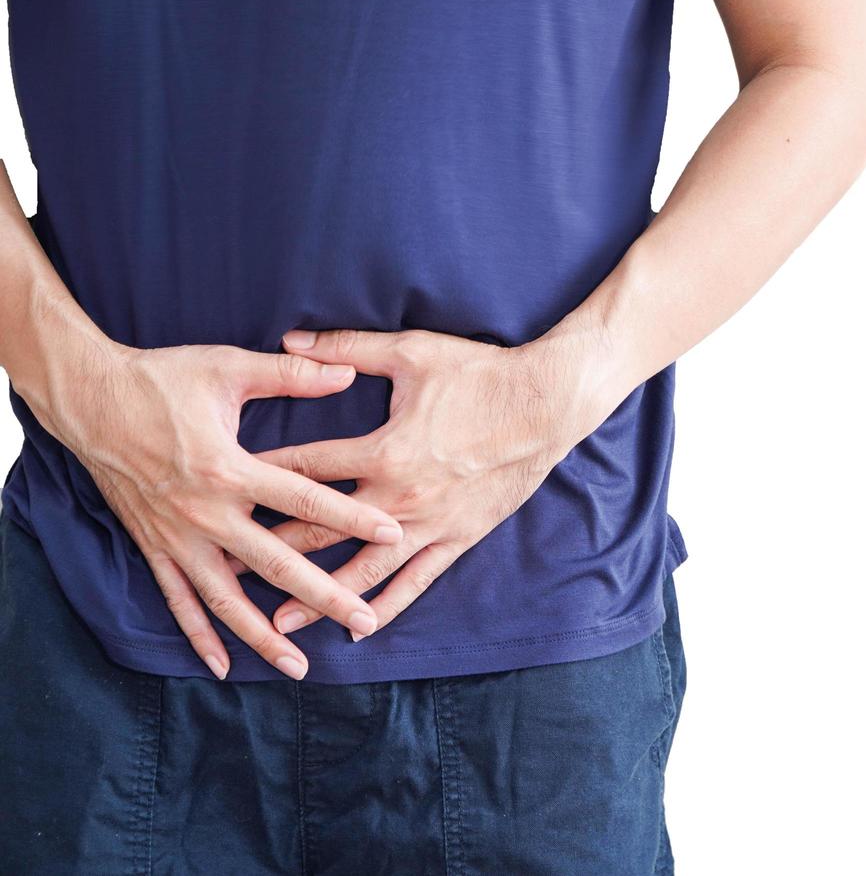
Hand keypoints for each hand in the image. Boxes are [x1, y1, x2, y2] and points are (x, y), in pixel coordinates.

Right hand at [44, 343, 403, 679]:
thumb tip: (348, 371)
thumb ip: (291, 374)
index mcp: (230, 469)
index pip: (305, 499)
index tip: (393, 533)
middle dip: (324, 594)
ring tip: (301, 666)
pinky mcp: (153, 547)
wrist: (88, 399)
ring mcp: (176, 537)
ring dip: (264, 636)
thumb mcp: (229, 367)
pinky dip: (200, 636)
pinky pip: (178, 601)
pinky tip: (223, 666)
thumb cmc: (162, 378)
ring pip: (226, 599)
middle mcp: (204, 513)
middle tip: (364, 619)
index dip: (352, 516)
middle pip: (275, 563)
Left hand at [255, 328, 613, 636]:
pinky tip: (360, 627)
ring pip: (365, 571)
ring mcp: (430, 524)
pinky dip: (386, 606)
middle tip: (224, 574)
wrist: (547, 404)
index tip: (216, 496)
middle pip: (321, 531)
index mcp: (383, 451)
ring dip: (319, 597)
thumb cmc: (481, 373)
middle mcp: (400, 497)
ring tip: (280, 622)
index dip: (258, 482)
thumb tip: (291, 338)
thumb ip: (348, 348)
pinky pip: (417, 581)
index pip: (305, 470)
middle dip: (269, 553)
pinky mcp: (459, 538)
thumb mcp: (412, 352)